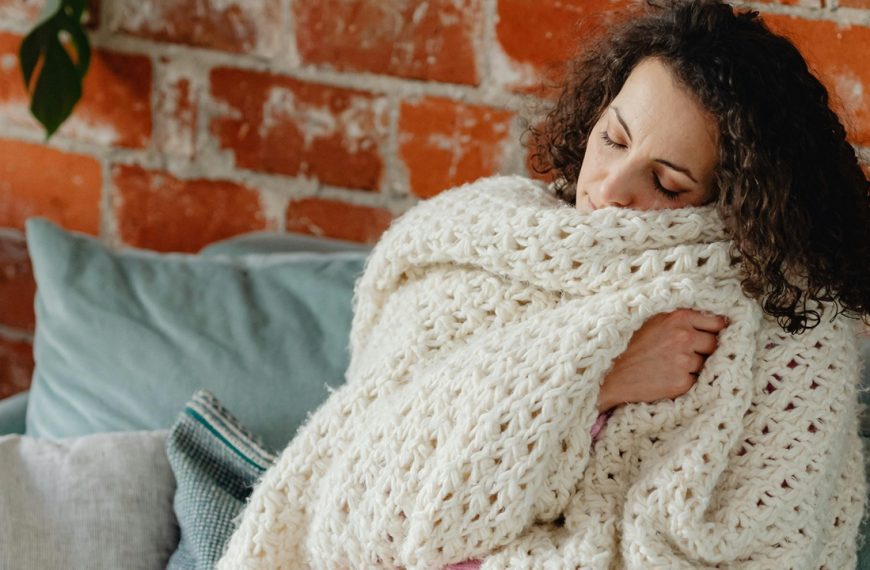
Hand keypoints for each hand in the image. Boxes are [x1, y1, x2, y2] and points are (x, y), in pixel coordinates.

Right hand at [597, 309, 727, 412]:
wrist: (610, 375)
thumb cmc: (630, 345)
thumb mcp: (653, 321)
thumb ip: (680, 319)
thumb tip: (714, 321)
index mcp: (679, 317)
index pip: (717, 323)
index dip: (714, 331)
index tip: (709, 336)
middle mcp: (684, 337)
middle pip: (714, 344)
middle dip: (704, 350)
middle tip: (684, 354)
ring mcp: (684, 360)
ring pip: (706, 364)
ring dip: (694, 367)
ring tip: (670, 366)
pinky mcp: (682, 382)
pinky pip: (696, 381)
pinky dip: (685, 381)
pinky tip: (667, 377)